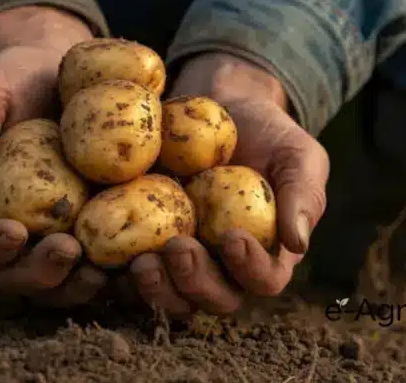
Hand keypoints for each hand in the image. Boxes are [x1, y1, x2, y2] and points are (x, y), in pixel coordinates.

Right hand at [0, 6, 107, 306]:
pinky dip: (115, 269)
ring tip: (101, 273)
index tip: (14, 231)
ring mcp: (56, 231)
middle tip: (67, 251)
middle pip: (16, 275)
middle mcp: (15, 227)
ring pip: (59, 281)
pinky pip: (102, 259)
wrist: (60, 70)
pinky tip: (136, 260)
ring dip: (76, 286)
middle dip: (39, 273)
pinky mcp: (96, 224)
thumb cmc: (13, 79)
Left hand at [130, 52, 329, 315]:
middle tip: (177, 248)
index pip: (263, 280)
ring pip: (169, 295)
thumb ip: (304, 195)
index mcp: (264, 253)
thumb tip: (298, 243)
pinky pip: (129, 270)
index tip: (232, 236)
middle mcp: (222, 267)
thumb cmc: (267, 133)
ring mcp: (181, 259)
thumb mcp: (297, 155)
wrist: (219, 106)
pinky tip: (102, 254)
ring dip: (154, 288)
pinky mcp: (144, 243)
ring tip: (140, 260)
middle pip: (211, 298)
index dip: (249, 269)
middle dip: (194, 282)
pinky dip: (116, 270)